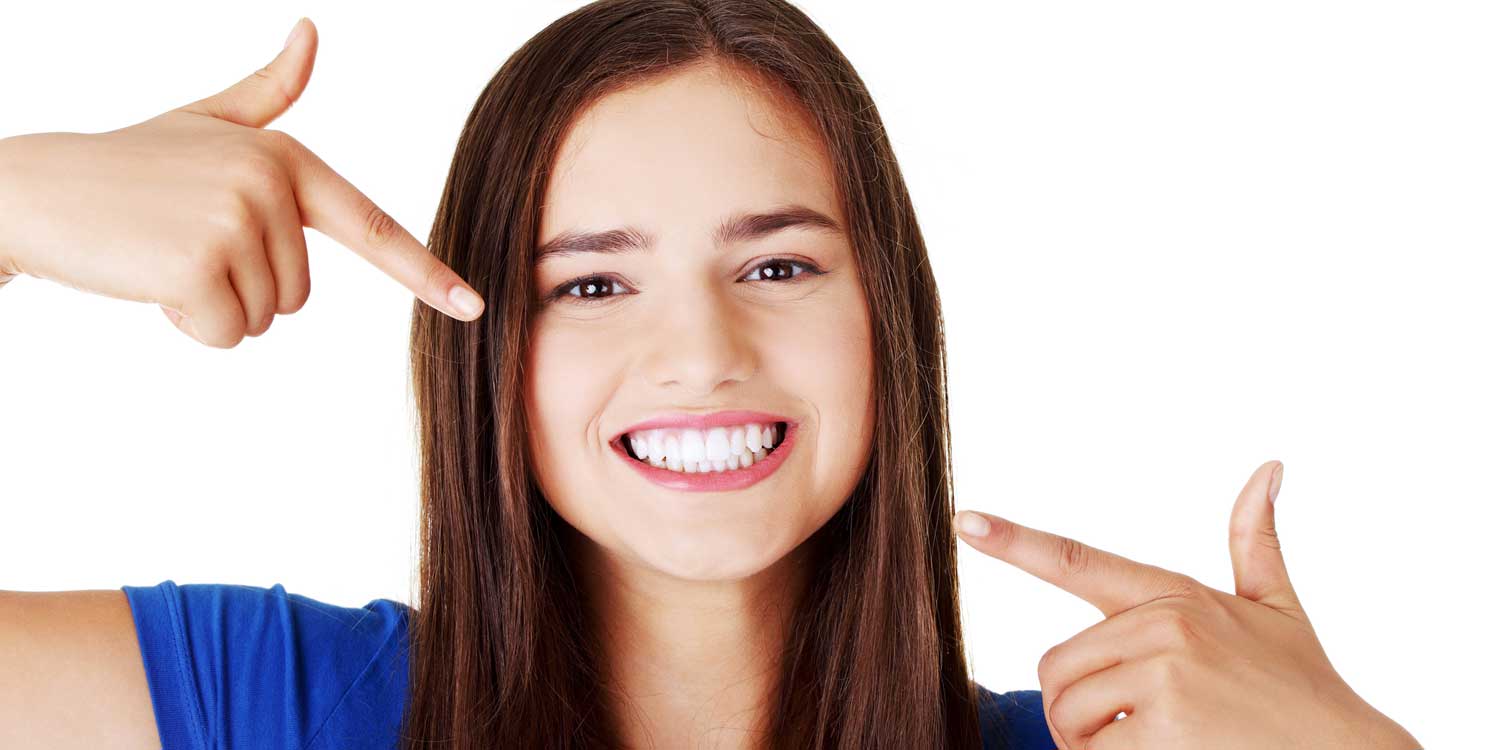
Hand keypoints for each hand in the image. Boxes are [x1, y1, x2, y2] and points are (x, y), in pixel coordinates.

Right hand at [0, 17, 483, 347]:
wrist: (34, 187)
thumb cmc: (129, 164)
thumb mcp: (206, 123)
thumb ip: (268, 93)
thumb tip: (310, 31)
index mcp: (287, 159)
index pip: (372, 225)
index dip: (426, 272)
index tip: (475, 304)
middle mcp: (273, 184)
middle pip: (300, 296)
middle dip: (242, 287)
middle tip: (185, 243)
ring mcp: (238, 221)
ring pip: (262, 318)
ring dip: (213, 305)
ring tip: (165, 254)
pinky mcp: (200, 264)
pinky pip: (226, 333)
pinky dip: (187, 323)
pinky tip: (150, 278)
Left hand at [955, 460, 1420, 749]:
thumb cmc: (1304, 688)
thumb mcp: (1278, 609)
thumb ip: (1255, 542)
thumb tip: (1269, 470)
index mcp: (1173, 595)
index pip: (1078, 561)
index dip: (1015, 541)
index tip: (965, 521)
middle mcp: (1164, 624)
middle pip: (1056, 668)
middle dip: (1076, 709)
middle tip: (1127, 727)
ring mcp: (1164, 672)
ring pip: (1068, 713)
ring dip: (1091, 743)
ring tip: (1152, 743)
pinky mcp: (1163, 724)